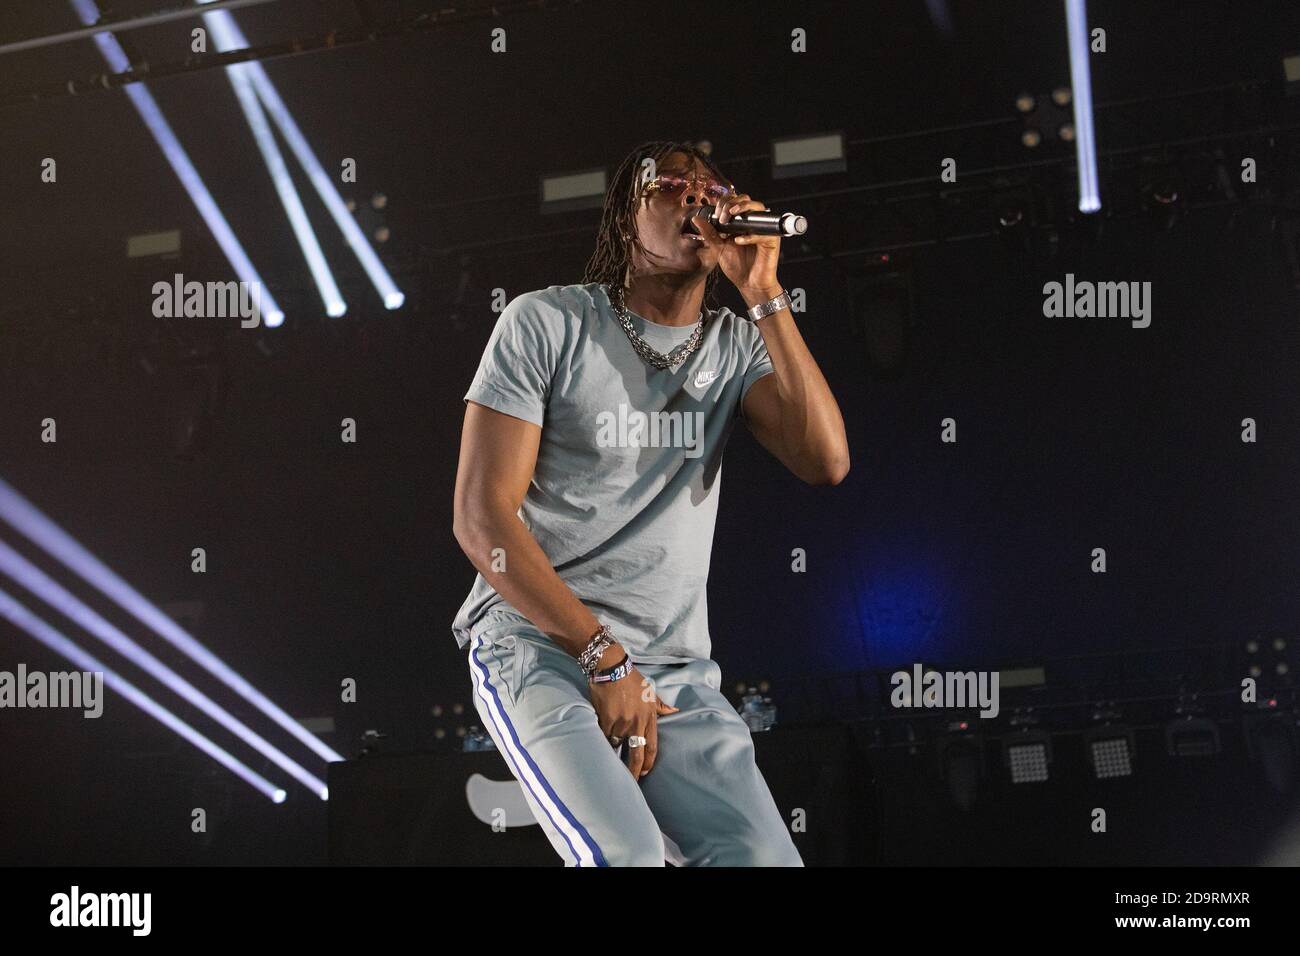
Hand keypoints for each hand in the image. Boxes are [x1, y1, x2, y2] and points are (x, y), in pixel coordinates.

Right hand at [588, 647, 678, 779]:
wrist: (611, 668)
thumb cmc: (631, 679)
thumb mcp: (650, 691)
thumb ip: (661, 705)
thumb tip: (675, 711)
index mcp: (649, 718)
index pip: (652, 747)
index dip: (648, 763)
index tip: (645, 772)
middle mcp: (636, 724)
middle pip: (637, 754)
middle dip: (634, 771)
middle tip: (632, 781)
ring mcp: (620, 724)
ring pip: (617, 746)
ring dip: (614, 750)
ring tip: (611, 756)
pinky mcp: (605, 721)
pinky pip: (604, 737)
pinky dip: (603, 739)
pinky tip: (600, 741)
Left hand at [690, 191, 782, 301]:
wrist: (748, 283)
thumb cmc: (737, 265)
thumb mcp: (718, 247)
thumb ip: (709, 233)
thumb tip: (696, 219)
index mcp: (742, 221)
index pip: (735, 200)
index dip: (725, 202)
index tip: (715, 214)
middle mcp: (754, 222)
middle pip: (747, 199)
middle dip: (732, 204)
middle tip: (722, 218)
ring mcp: (764, 230)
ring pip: (759, 209)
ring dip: (742, 210)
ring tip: (728, 221)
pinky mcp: (772, 240)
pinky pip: (763, 233)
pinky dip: (749, 236)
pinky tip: (738, 241)